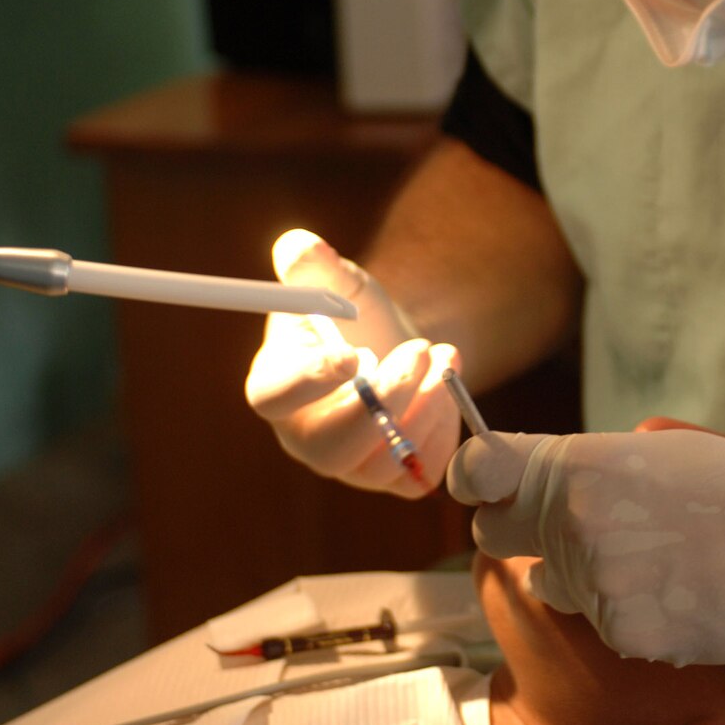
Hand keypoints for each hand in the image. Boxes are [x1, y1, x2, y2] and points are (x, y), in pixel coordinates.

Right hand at [245, 229, 461, 496]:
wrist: (400, 345)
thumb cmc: (356, 315)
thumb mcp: (337, 282)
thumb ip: (314, 265)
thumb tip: (300, 247)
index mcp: (275, 385)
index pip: (276, 398)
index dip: (310, 382)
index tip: (352, 353)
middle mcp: (304, 437)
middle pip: (329, 446)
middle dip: (382, 400)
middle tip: (418, 351)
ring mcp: (349, 465)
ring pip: (381, 462)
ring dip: (423, 409)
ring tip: (444, 357)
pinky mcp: (392, 477)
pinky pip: (419, 473)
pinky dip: (443, 430)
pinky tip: (449, 385)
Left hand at [446, 428, 724, 664]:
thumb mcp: (660, 449)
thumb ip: (588, 465)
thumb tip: (543, 482)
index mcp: (579, 464)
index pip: (479, 472)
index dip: (476, 479)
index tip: (485, 485)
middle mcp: (574, 522)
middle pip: (498, 536)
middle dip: (525, 533)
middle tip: (582, 527)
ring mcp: (597, 585)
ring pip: (554, 587)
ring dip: (585, 579)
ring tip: (657, 560)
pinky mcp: (623, 635)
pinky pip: (601, 626)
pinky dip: (629, 616)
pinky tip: (678, 593)